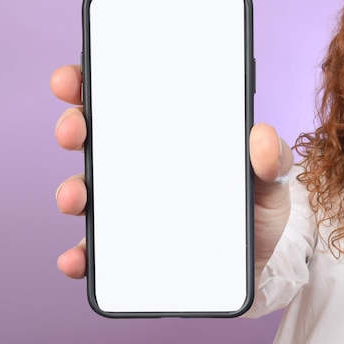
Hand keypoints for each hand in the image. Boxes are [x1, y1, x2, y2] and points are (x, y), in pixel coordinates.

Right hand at [50, 65, 293, 280]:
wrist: (256, 266)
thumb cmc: (256, 212)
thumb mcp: (270, 182)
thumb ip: (272, 160)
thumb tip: (263, 135)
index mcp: (172, 137)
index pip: (127, 99)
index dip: (95, 81)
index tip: (76, 77)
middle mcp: (141, 167)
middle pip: (95, 137)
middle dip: (74, 125)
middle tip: (75, 131)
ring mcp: (129, 207)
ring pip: (86, 190)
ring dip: (70, 189)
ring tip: (77, 196)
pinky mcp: (126, 250)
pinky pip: (95, 250)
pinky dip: (80, 253)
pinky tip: (79, 257)